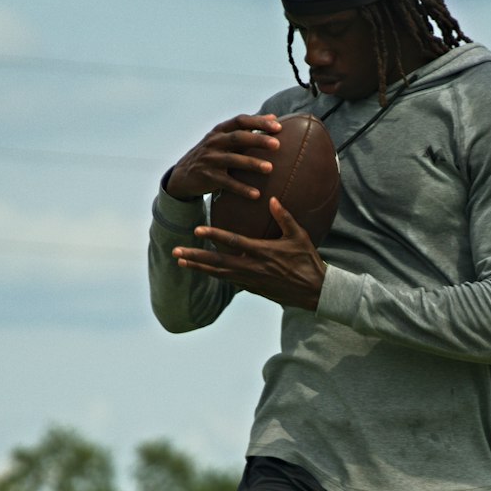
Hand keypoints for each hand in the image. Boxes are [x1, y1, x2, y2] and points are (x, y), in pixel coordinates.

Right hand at [166, 114, 282, 201]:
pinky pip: (228, 183)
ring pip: (233, 160)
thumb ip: (247, 130)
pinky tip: (256, 194)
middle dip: (258, 140)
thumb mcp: (224, 139)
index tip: (278, 126)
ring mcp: (211, 159)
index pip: (241, 121)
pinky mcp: (209, 177)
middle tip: (277, 145)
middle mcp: (214, 142)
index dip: (259, 122)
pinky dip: (242, 189)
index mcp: (220, 130)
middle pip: (238, 138)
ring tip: (270, 168)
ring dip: (252, 163)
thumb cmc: (212, 154)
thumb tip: (273, 118)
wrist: (184, 175)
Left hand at [173, 197, 326, 311]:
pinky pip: (230, 281)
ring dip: (200, 267)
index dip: (213, 236)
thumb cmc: (308, 261)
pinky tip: (204, 271)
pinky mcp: (254, 289)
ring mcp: (252, 281)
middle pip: (218, 262)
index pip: (233, 243)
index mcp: (262, 253)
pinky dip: (215, 276)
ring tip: (182, 262)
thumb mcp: (299, 237)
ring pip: (220, 274)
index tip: (196, 230)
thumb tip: (272, 199)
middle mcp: (253, 268)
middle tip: (175, 252)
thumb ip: (284, 217)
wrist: (315, 291)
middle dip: (195, 257)